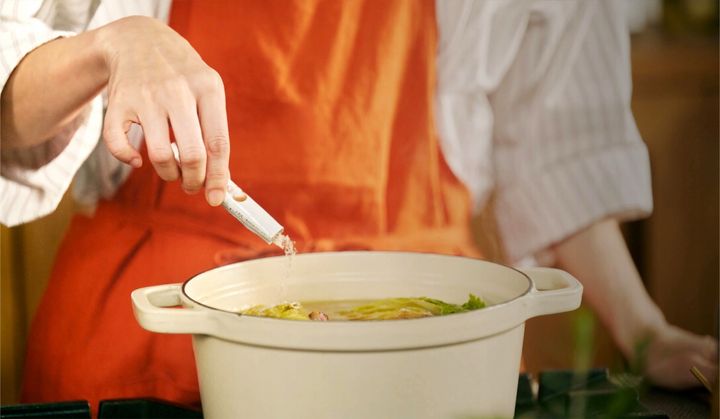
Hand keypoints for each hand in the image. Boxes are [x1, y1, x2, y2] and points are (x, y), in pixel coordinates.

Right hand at [97, 16, 229, 205]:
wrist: (138, 38)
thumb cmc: (182, 75)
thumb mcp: (207, 91)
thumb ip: (214, 131)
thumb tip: (221, 181)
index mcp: (208, 88)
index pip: (218, 143)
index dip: (218, 177)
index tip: (216, 198)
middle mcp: (178, 91)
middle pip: (192, 154)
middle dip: (194, 180)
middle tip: (192, 185)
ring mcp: (146, 95)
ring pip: (160, 155)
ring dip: (168, 174)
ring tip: (172, 171)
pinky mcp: (119, 101)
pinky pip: (119, 144)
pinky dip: (128, 159)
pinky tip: (137, 159)